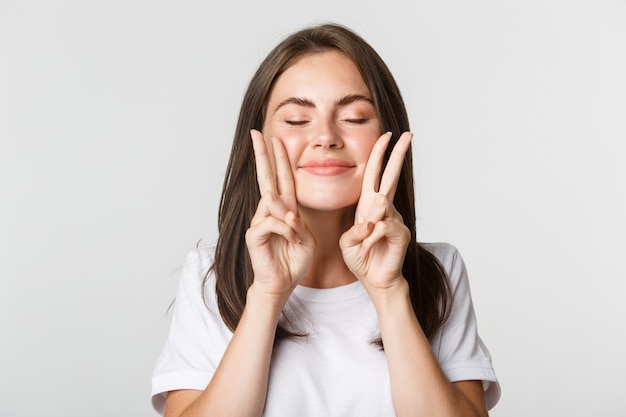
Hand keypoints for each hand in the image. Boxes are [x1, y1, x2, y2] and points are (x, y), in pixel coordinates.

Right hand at [245, 130, 314, 300]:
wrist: (282, 283)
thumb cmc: (294, 261)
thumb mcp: (306, 239)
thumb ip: (299, 224)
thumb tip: (288, 214)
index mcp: (285, 209)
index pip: (282, 178)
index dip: (279, 158)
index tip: (275, 138)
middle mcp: (270, 211)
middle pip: (266, 177)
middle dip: (262, 154)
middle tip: (256, 133)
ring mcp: (260, 221)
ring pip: (274, 204)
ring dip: (290, 220)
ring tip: (296, 239)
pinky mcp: (254, 233)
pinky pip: (272, 222)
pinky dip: (286, 230)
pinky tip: (291, 240)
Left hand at [339, 132, 412, 293]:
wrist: (375, 280)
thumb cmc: (361, 259)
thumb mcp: (347, 242)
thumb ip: (355, 231)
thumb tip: (373, 221)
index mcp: (369, 205)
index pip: (375, 175)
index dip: (380, 155)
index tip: (387, 135)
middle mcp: (385, 209)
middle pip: (392, 176)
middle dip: (398, 154)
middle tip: (409, 134)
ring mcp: (395, 219)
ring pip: (381, 206)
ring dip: (368, 225)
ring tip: (364, 245)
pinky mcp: (401, 232)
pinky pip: (382, 227)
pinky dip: (371, 239)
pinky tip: (368, 250)